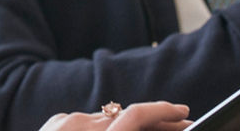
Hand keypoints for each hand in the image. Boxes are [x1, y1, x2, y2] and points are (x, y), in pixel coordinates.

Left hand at [38, 102, 189, 130]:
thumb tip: (137, 128)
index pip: (136, 115)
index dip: (164, 111)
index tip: (184, 112)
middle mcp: (80, 124)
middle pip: (124, 114)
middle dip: (152, 119)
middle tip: (177, 124)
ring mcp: (65, 120)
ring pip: (105, 120)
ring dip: (123, 127)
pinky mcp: (55, 121)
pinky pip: (84, 122)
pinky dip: (97, 130)